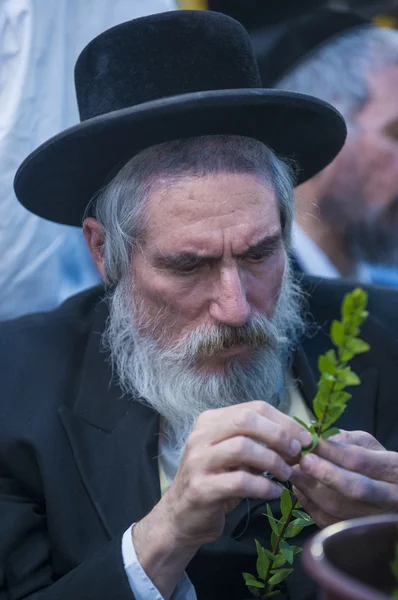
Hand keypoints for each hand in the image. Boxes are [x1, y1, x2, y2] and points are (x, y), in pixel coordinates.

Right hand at [132, 401, 311, 598]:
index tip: (304, 438)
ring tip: (287, 474)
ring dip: (272, 460)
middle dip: (278, 434)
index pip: (253, 408)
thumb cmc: (214, 482)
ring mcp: (198, 461)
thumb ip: (256, 442)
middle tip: (297, 452)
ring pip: (242, 447)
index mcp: (211, 421)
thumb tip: (296, 438)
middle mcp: (201, 435)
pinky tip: (275, 492)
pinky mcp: (201, 488)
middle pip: (246, 420)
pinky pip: (240, 481)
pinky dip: (263, 486)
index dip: (283, 421)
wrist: (180, 517)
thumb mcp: (233, 456)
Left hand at [291, 430, 397, 528]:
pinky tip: (300, 490)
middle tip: (303, 460)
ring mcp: (375, 519)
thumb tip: (318, 441)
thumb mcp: (370, 446)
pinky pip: (330, 523)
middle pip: (354, 488)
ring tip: (294, 472)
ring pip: (339, 509)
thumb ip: (347, 440)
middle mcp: (390, 498)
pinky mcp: (359, 534)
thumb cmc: (377, 465)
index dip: (332, 451)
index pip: (359, 460)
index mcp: (394, 470)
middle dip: (324, 473)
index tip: (310, 442)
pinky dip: (310, 505)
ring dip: (311, 489)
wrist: (391, 495)